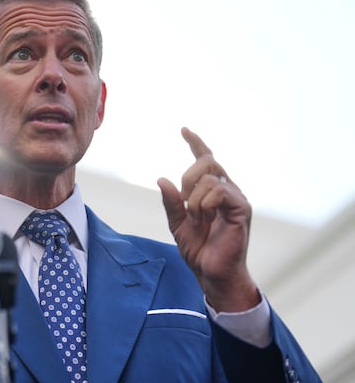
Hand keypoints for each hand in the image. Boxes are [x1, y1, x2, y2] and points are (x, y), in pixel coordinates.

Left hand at [157, 127, 259, 311]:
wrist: (211, 273)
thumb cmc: (199, 249)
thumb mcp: (177, 224)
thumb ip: (171, 202)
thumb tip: (162, 179)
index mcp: (212, 191)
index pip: (205, 160)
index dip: (196, 143)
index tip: (184, 130)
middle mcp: (227, 190)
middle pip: (206, 162)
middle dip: (188, 177)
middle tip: (185, 202)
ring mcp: (236, 198)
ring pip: (210, 177)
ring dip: (194, 197)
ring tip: (196, 218)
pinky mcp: (242, 208)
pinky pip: (219, 190)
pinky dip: (204, 203)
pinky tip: (204, 217)